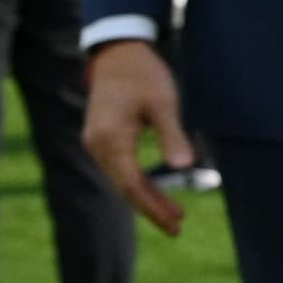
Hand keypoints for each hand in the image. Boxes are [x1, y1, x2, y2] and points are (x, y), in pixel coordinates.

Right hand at [84, 39, 195, 236]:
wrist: (117, 53)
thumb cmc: (143, 74)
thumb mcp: (164, 102)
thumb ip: (173, 135)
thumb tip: (185, 167)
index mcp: (111, 138)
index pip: (132, 184)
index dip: (153, 206)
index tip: (175, 223)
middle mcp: (98, 145)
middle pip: (125, 187)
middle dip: (151, 209)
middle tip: (177, 228)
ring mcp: (97, 143)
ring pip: (121, 180)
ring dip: (145, 199)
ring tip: (173, 216)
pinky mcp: (102, 139)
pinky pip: (119, 169)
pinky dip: (137, 184)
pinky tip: (155, 193)